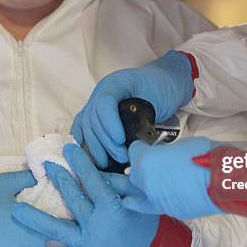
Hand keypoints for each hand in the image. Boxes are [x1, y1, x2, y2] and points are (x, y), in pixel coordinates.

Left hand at [12, 144, 191, 246]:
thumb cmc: (141, 220)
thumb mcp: (136, 198)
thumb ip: (116, 184)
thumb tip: (94, 171)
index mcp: (112, 207)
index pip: (93, 181)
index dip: (80, 163)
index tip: (68, 149)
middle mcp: (98, 225)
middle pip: (74, 200)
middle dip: (60, 181)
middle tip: (46, 167)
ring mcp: (90, 245)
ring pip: (60, 231)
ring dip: (38, 221)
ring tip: (17, 211)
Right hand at [71, 50, 194, 167]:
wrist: (164, 83)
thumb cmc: (163, 89)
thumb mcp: (159, 99)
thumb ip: (146, 118)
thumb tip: (134, 144)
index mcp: (117, 83)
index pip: (104, 102)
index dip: (109, 123)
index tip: (120, 140)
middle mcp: (102, 91)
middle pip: (93, 117)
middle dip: (104, 141)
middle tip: (121, 157)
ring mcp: (96, 101)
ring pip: (85, 125)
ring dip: (94, 146)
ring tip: (107, 163)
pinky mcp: (97, 113)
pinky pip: (82, 126)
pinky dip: (84, 141)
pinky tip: (88, 155)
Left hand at [124, 137, 222, 219]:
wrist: (224, 179)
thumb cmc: (206, 155)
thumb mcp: (181, 144)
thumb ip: (165, 152)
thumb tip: (163, 155)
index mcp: (146, 161)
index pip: (133, 152)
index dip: (140, 148)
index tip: (144, 147)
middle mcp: (146, 182)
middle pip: (134, 175)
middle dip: (139, 169)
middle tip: (148, 164)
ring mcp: (157, 199)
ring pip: (142, 193)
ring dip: (142, 188)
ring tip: (133, 191)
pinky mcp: (170, 211)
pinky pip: (156, 204)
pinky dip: (154, 200)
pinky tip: (148, 200)